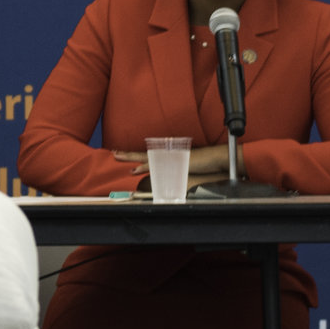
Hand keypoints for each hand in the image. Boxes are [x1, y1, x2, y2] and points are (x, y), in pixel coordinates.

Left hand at [113, 145, 233, 182]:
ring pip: (146, 157)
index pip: (150, 155)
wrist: (215, 158)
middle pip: (144, 154)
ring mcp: (169, 158)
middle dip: (128, 154)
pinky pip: (155, 165)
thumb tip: (172, 175)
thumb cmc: (204, 163)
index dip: (137, 156)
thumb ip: (178, 170)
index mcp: (169, 156)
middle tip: (114, 153)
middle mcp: (167, 155)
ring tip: (118, 157)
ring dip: (132, 158)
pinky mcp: (172, 163)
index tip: (126, 155)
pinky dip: (144, 167)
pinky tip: (135, 170)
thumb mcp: (188, 167)